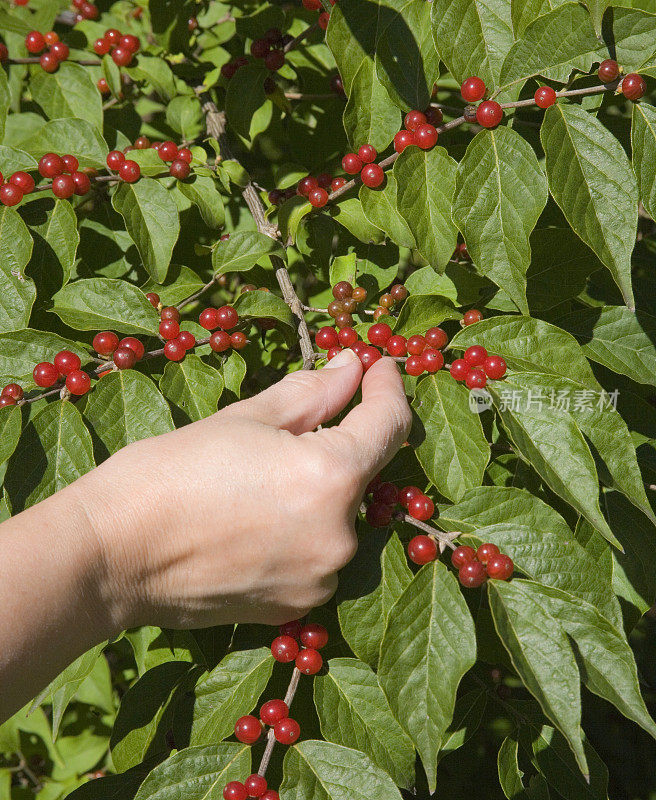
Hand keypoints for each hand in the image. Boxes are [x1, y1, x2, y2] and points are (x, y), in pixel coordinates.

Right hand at [89, 349, 411, 631]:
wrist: (111, 555)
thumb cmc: (169, 472)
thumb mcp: (246, 418)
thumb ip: (313, 393)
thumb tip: (352, 367)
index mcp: (331, 477)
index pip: (388, 423)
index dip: (387, 388)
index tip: (380, 368)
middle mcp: (340, 534)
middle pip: (363, 472)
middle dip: (340, 442)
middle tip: (294, 426)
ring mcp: (321, 579)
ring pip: (340, 515)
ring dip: (319, 490)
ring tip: (258, 482)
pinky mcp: (298, 606)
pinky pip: (318, 554)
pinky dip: (302, 530)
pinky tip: (255, 519)